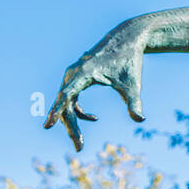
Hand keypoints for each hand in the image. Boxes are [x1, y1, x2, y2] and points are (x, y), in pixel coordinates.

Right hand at [44, 20, 147, 150]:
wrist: (127, 40)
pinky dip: (78, 110)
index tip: (48, 125)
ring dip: (73, 121)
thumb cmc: (130, 61)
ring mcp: (73, 75)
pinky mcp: (77, 77)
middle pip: (64, 103)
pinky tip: (93, 118)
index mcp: (84, 73)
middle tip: (80, 148)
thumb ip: (134, 102)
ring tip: (80, 142)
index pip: (66, 96)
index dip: (57, 112)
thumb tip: (140, 120)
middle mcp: (73, 73)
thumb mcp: (133, 83)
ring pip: (66, 102)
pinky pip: (70, 97)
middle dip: (71, 127)